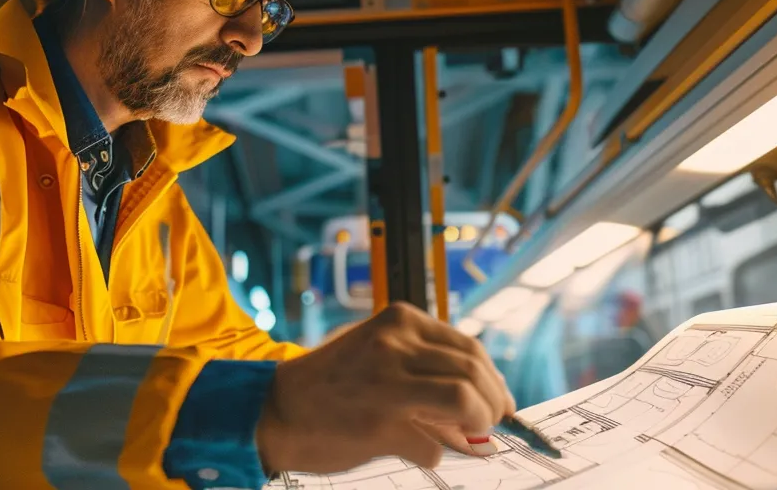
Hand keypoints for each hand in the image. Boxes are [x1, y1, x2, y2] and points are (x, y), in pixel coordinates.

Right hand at [256, 302, 515, 473]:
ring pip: (466, 402)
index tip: (500, 401)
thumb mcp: (380, 356)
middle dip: (493, 404)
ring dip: (478, 426)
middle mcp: (396, 345)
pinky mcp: (381, 424)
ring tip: (471, 439)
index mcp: (399, 322)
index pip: (469, 347)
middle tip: (491, 424)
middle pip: (475, 372)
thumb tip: (481, 412)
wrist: (276, 409)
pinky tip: (419, 452)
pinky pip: (433, 445)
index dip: (493, 379)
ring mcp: (388, 383)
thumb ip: (427, 373)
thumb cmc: (331, 385)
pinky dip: (435, 454)